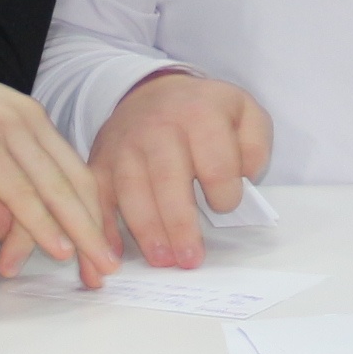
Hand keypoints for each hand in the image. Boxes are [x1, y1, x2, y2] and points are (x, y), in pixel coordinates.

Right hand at [0, 22, 117, 281]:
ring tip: (96, 269)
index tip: (100, 251)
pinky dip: (42, 223)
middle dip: (95, 230)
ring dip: (79, 233)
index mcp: (27, 118)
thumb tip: (11, 234)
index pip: (73, 171)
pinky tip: (58, 249)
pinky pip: (20, 190)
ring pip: (55, 188)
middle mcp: (27, 118)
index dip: (91, 214)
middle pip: (75, 181)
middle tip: (109, 271)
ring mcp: (6, 126)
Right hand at [91, 72, 271, 268]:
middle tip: (190, 259)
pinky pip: (96, 196)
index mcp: (200, 114)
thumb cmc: (203, 113)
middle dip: (179, 223)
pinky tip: (112, 253)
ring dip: (145, 229)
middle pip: (168, 178)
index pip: (216, 163)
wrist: (152, 94)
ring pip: (131, 189)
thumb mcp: (244, 112)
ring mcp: (124, 144)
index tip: (225, 205)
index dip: (225, 193)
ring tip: (161, 260)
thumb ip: (255, 143)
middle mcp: (157, 127)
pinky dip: (101, 227)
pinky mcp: (100, 161)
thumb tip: (246, 175)